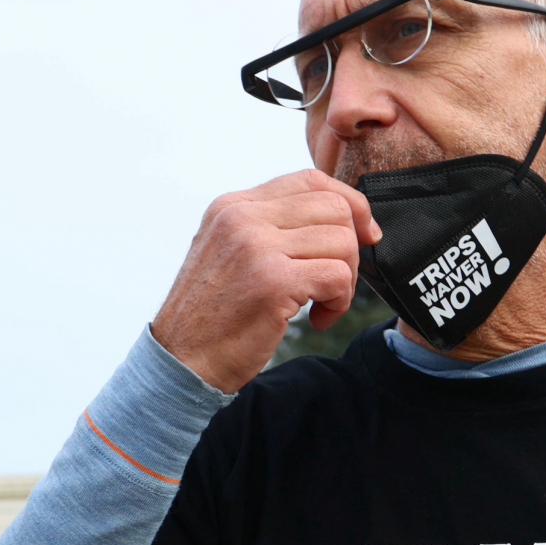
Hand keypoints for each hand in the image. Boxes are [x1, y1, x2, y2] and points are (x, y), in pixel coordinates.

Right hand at [152, 169, 381, 394]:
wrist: (181, 364)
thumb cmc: (211, 321)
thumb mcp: (229, 257)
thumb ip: (268, 232)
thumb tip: (334, 223)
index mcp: (232, 207)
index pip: (310, 181)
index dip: (349, 205)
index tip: (364, 236)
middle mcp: (242, 217)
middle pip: (334, 207)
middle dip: (352, 249)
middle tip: (336, 285)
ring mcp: (256, 246)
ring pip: (342, 241)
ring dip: (346, 281)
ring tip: (322, 307)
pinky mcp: (272, 281)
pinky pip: (337, 276)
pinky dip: (339, 303)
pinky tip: (317, 321)